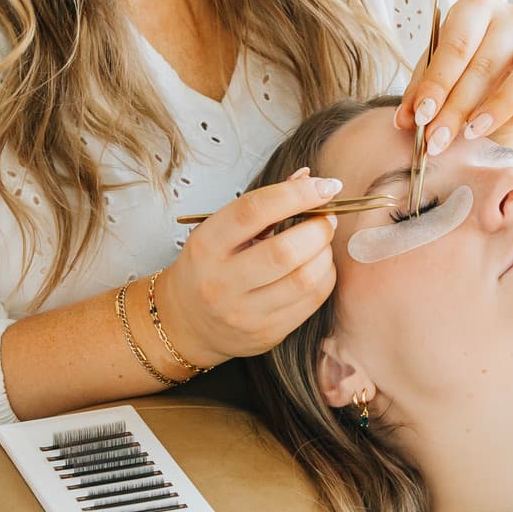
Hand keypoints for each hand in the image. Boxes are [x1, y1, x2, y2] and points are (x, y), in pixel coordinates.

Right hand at [153, 168, 341, 366]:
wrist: (186, 322)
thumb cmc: (208, 267)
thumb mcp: (220, 230)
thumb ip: (263, 204)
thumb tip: (308, 178)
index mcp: (206, 245)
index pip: (254, 211)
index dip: (296, 194)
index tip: (324, 186)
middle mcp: (222, 282)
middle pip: (285, 251)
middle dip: (318, 228)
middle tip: (326, 217)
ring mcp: (245, 313)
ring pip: (304, 279)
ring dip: (325, 253)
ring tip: (322, 242)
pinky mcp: (267, 333)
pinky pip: (312, 301)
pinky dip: (325, 276)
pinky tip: (318, 266)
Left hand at [393, 0, 512, 154]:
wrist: (497, 91)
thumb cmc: (464, 78)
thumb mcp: (439, 81)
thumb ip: (422, 96)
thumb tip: (404, 120)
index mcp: (475, 7)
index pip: (456, 45)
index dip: (437, 84)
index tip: (421, 117)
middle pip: (487, 63)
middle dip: (457, 108)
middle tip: (437, 140)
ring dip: (500, 104)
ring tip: (474, 131)